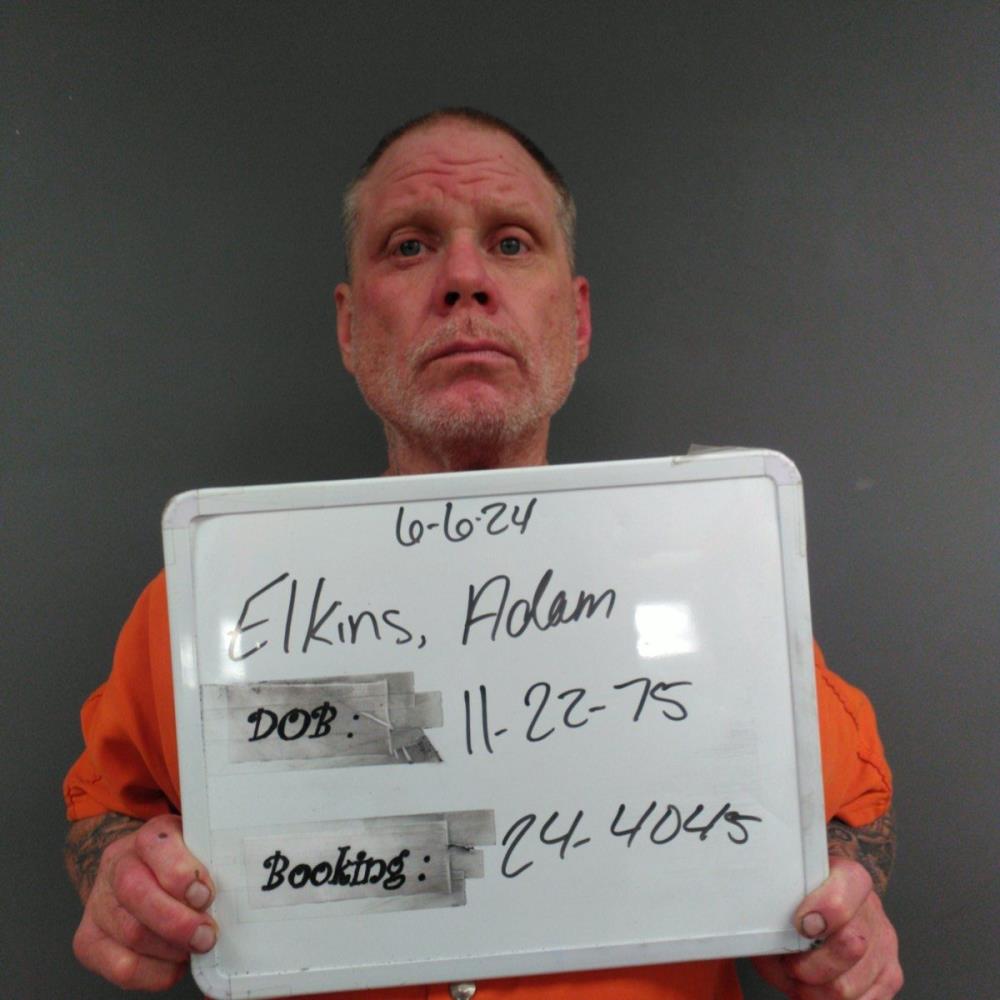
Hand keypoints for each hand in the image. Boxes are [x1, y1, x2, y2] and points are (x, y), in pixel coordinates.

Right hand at [70, 813, 216, 990]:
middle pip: (136, 893)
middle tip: (207, 934)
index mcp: (148, 837)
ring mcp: (98, 904)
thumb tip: (240, 888)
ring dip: (171, 948)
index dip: (180, 873)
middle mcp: (117, 865)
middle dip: (177, 921)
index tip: (206, 893)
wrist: (132, 870)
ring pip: (131, 933)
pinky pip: (121, 967)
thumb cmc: (177, 863)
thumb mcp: (197, 845)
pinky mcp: (89, 941)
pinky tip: (175, 962)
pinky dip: (155, 972)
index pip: (156, 845)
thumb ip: (213, 858)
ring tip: (196, 946)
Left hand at [752, 856, 902, 998]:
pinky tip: (816, 989)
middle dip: (808, 966)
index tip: (801, 925)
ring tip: (798, 978)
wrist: (823, 902)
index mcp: (847, 878)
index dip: (822, 913)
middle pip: (849, 949)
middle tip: (789, 963)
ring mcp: (884, 945)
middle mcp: (871, 911)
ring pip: (848, 987)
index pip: (843, 896)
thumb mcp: (784, 892)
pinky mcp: (890, 977)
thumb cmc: (798, 899)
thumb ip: (777, 910)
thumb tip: (767, 936)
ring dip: (813, 991)